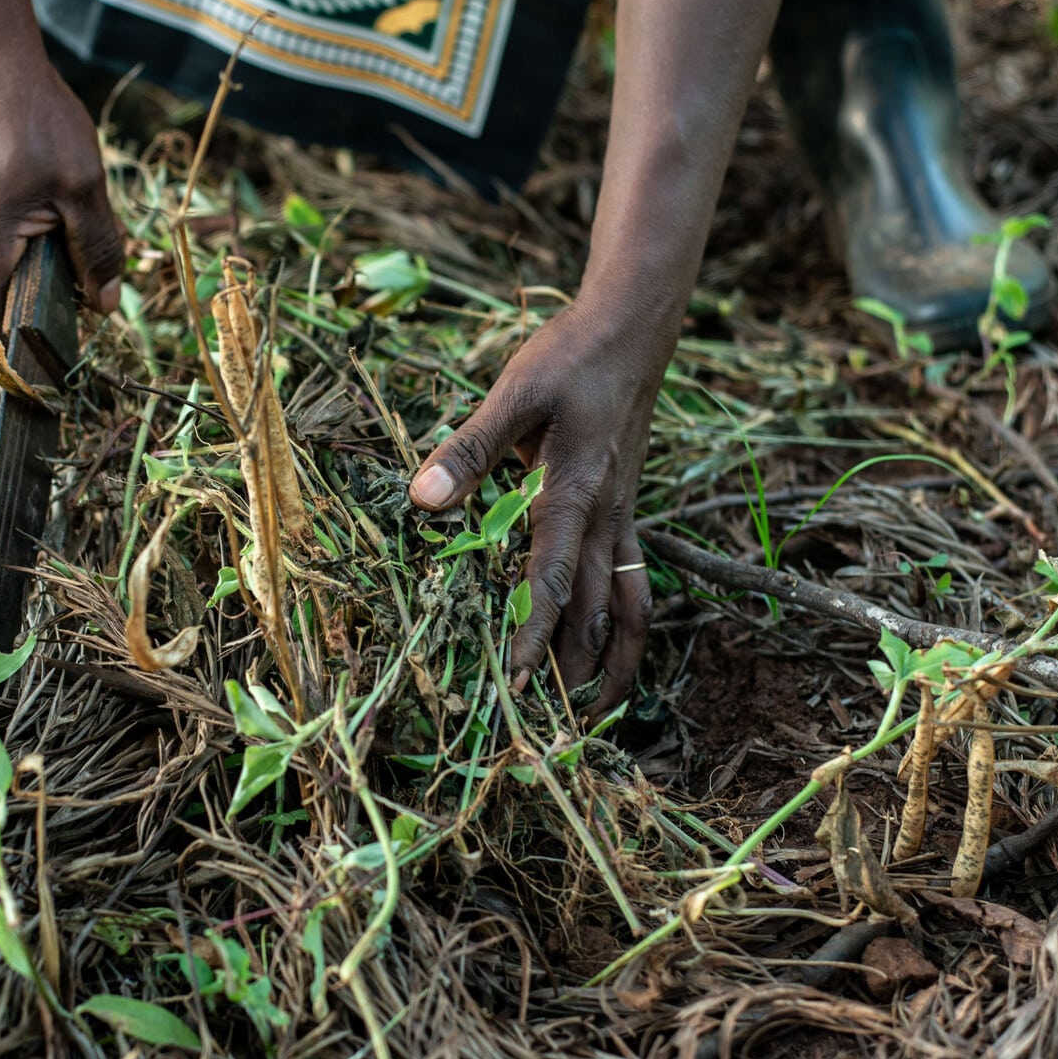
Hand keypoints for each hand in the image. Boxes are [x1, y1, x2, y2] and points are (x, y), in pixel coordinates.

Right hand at [0, 48, 122, 329]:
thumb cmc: (32, 119)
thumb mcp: (82, 187)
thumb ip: (97, 251)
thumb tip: (107, 308)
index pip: (5, 332)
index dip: (42, 347)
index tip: (79, 347)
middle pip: (17, 303)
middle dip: (61, 299)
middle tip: (99, 274)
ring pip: (19, 272)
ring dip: (55, 266)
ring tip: (82, 232)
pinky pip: (13, 247)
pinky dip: (43, 243)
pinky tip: (63, 210)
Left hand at [409, 304, 661, 713]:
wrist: (635, 328)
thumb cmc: (570, 357)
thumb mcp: (513, 393)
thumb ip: (468, 448)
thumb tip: (423, 499)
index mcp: (573, 494)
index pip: (549, 582)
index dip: (529, 637)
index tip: (511, 684)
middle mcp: (606, 518)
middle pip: (593, 613)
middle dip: (574, 673)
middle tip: (554, 730)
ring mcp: (623, 518)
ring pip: (627, 608)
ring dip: (615, 663)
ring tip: (599, 715)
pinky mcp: (626, 510)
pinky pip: (634, 583)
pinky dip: (627, 626)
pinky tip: (613, 648)